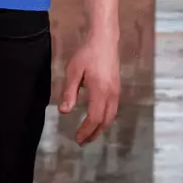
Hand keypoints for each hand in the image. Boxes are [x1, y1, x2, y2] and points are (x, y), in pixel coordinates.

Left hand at [59, 29, 120, 144]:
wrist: (104, 41)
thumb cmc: (87, 54)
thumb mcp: (73, 71)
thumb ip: (69, 92)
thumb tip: (64, 112)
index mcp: (100, 91)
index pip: (94, 118)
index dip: (86, 130)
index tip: (77, 138)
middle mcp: (111, 94)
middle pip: (105, 121)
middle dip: (94, 133)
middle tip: (82, 141)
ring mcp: (116, 92)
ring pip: (111, 116)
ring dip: (100, 127)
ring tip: (89, 134)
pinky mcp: (117, 88)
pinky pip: (113, 109)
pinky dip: (105, 119)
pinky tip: (97, 119)